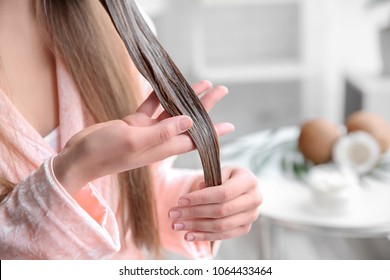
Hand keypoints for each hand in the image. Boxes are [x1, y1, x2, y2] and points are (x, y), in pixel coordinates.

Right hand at [53, 81, 233, 194]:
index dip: (212, 131)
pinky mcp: (134, 123)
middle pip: (188, 121)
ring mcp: (146, 131)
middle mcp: (158, 140)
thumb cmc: (104, 152)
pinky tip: (168, 84)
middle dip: (205, 106)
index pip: (194, 139)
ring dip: (185, 98)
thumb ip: (161, 133)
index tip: (230, 125)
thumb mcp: (134, 140)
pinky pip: (151, 107)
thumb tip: (189, 121)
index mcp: (161, 148)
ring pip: (172, 111)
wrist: (79, 157)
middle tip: (221, 89)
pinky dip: (159, 96)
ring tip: (201, 83)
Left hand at [168, 167, 261, 241]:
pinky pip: (223, 235)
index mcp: (249, 181)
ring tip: (177, 225)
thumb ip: (211, 178)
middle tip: (173, 215)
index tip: (181, 200)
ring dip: (196, 227)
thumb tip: (200, 189)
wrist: (243, 186)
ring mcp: (251, 216)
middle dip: (194, 213)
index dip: (201, 198)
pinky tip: (189, 235)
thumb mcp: (221, 171)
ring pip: (221, 225)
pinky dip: (204, 236)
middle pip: (220, 211)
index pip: (222, 193)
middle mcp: (254, 199)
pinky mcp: (245, 228)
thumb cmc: (228, 176)